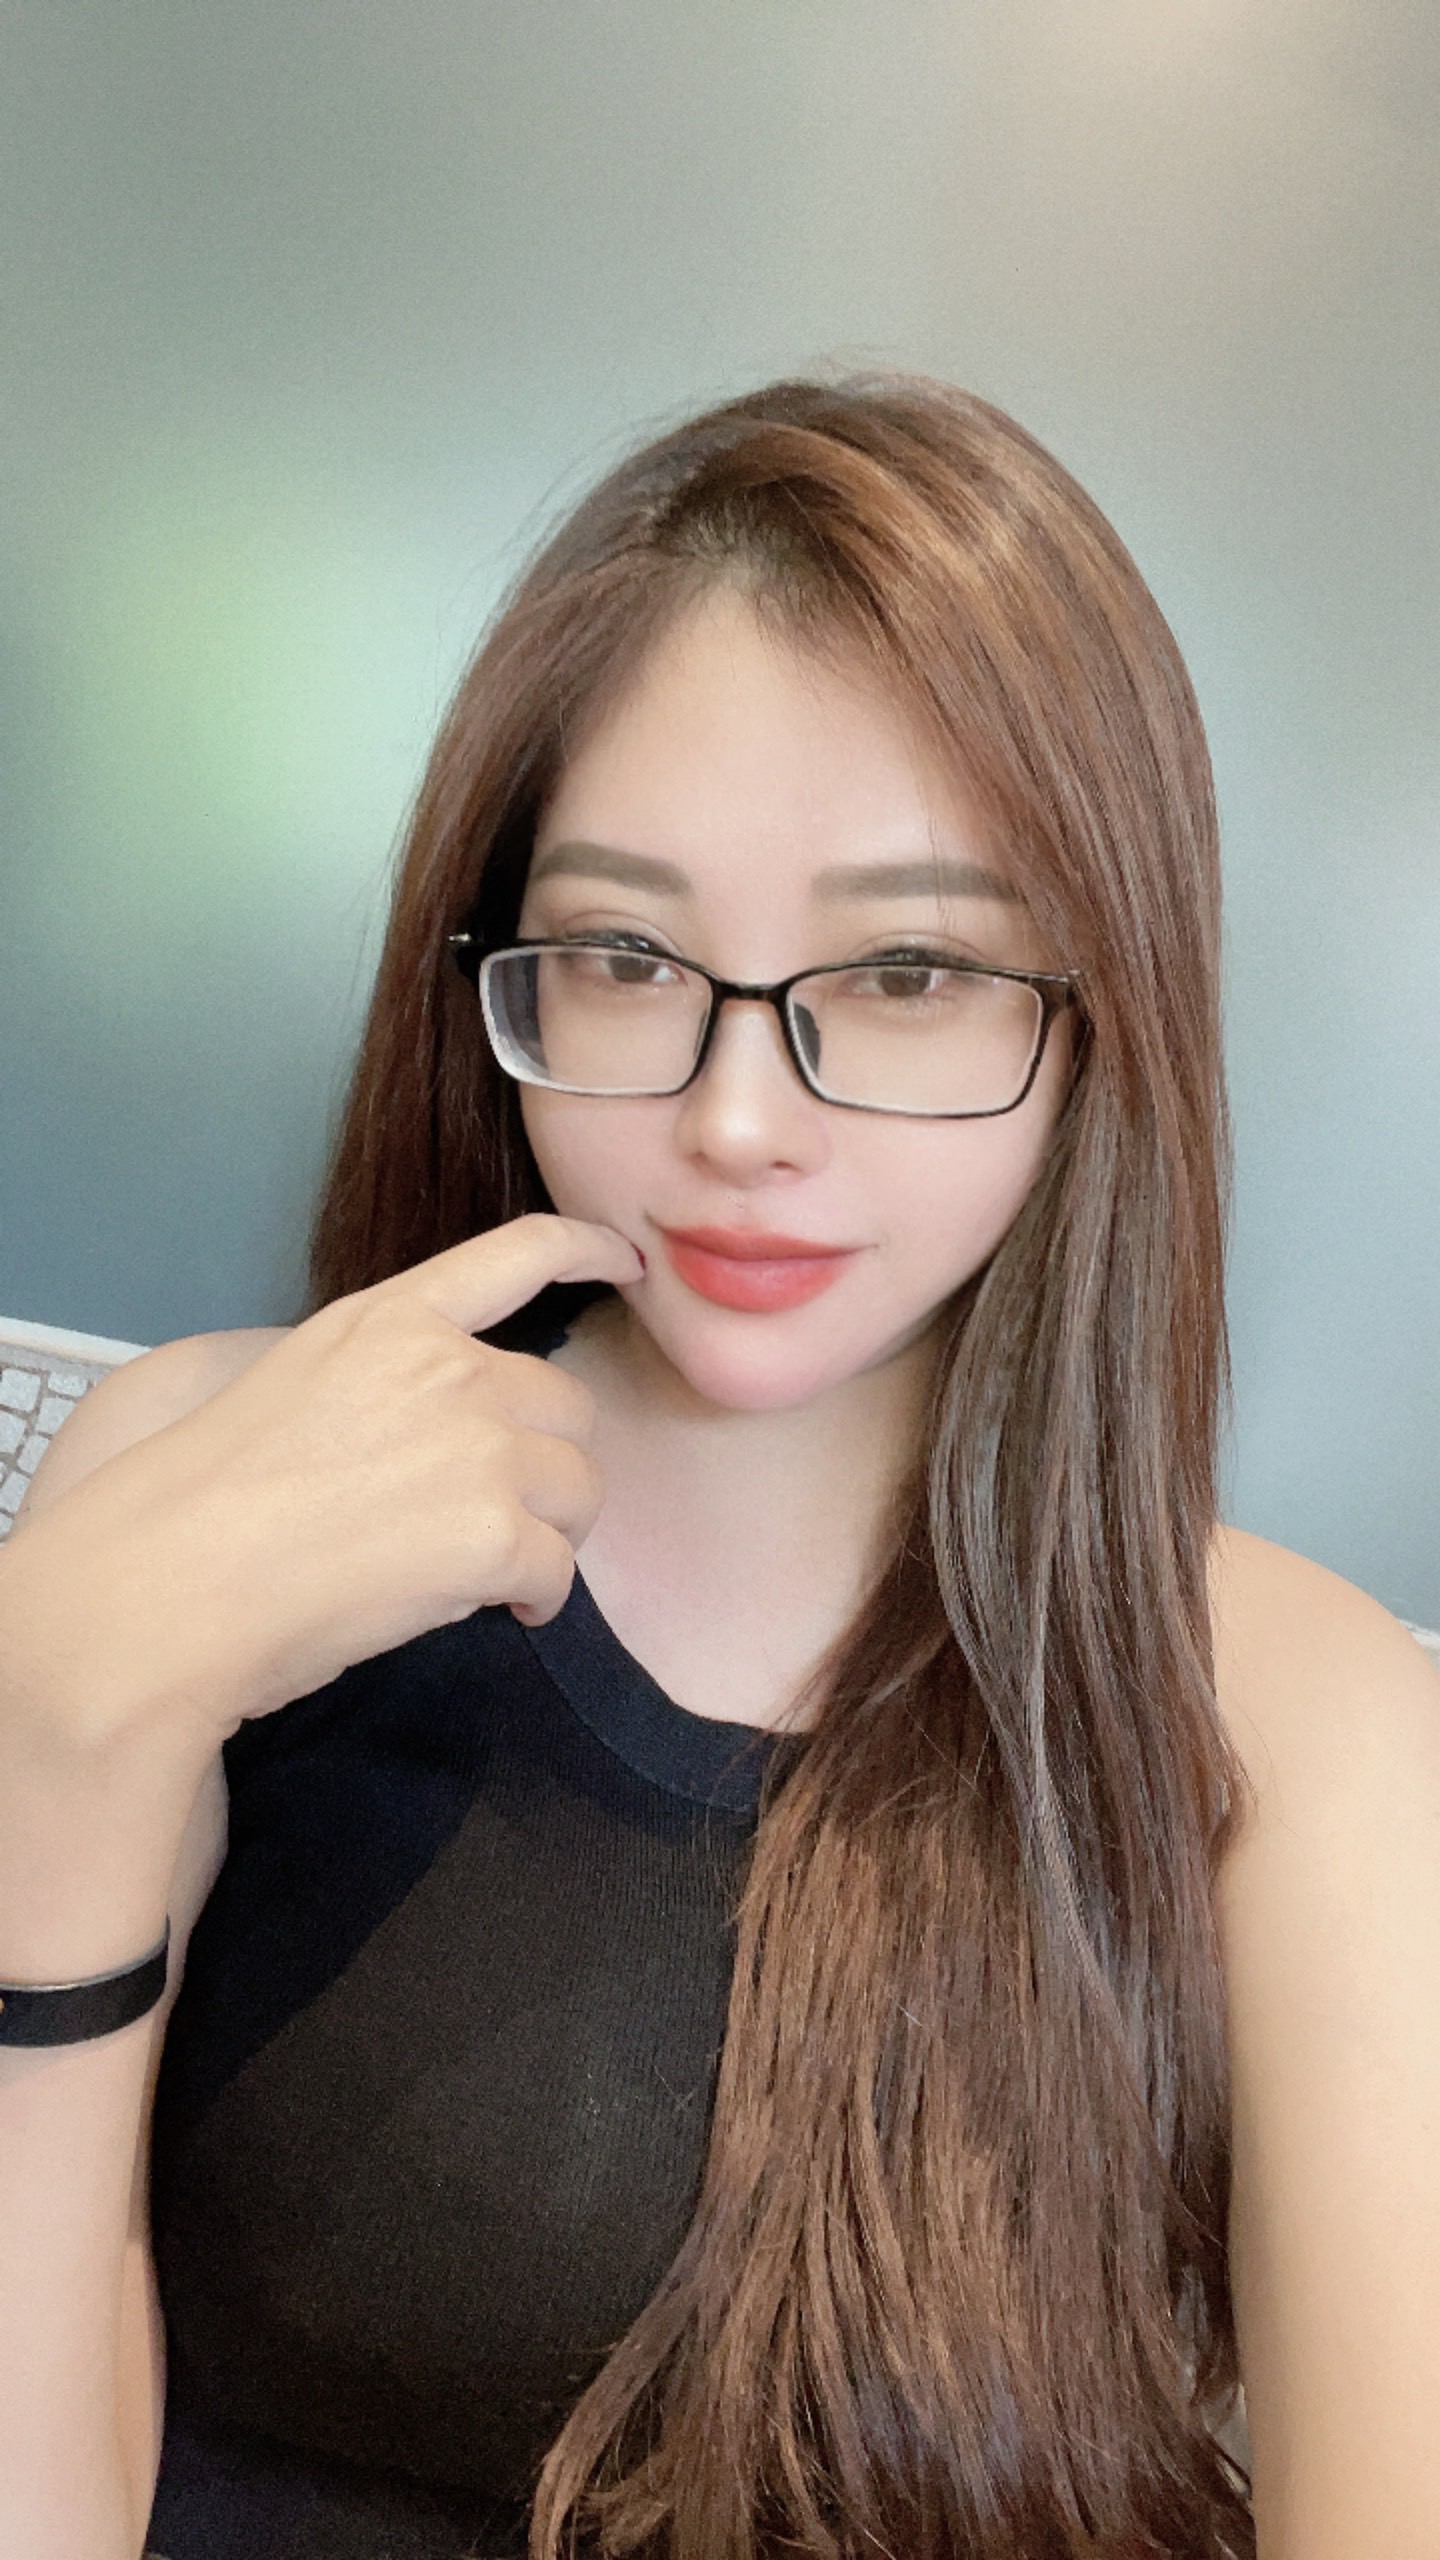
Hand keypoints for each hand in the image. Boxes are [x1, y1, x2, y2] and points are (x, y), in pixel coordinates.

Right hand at [0, 1215, 641, 1751]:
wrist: (167, 1586)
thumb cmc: (200, 1509)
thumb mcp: (292, 1391)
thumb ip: (385, 1389)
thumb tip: (443, 1444)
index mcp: (386, 1320)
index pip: (516, 1253)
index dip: (586, 1250)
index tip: (624, 1260)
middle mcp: (445, 1368)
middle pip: (565, 1405)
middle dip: (545, 1464)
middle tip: (494, 1520)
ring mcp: (476, 1446)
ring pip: (580, 1488)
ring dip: (550, 1534)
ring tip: (487, 1576)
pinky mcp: (493, 1532)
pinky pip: (560, 1570)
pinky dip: (538, 1600)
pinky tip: (498, 1613)